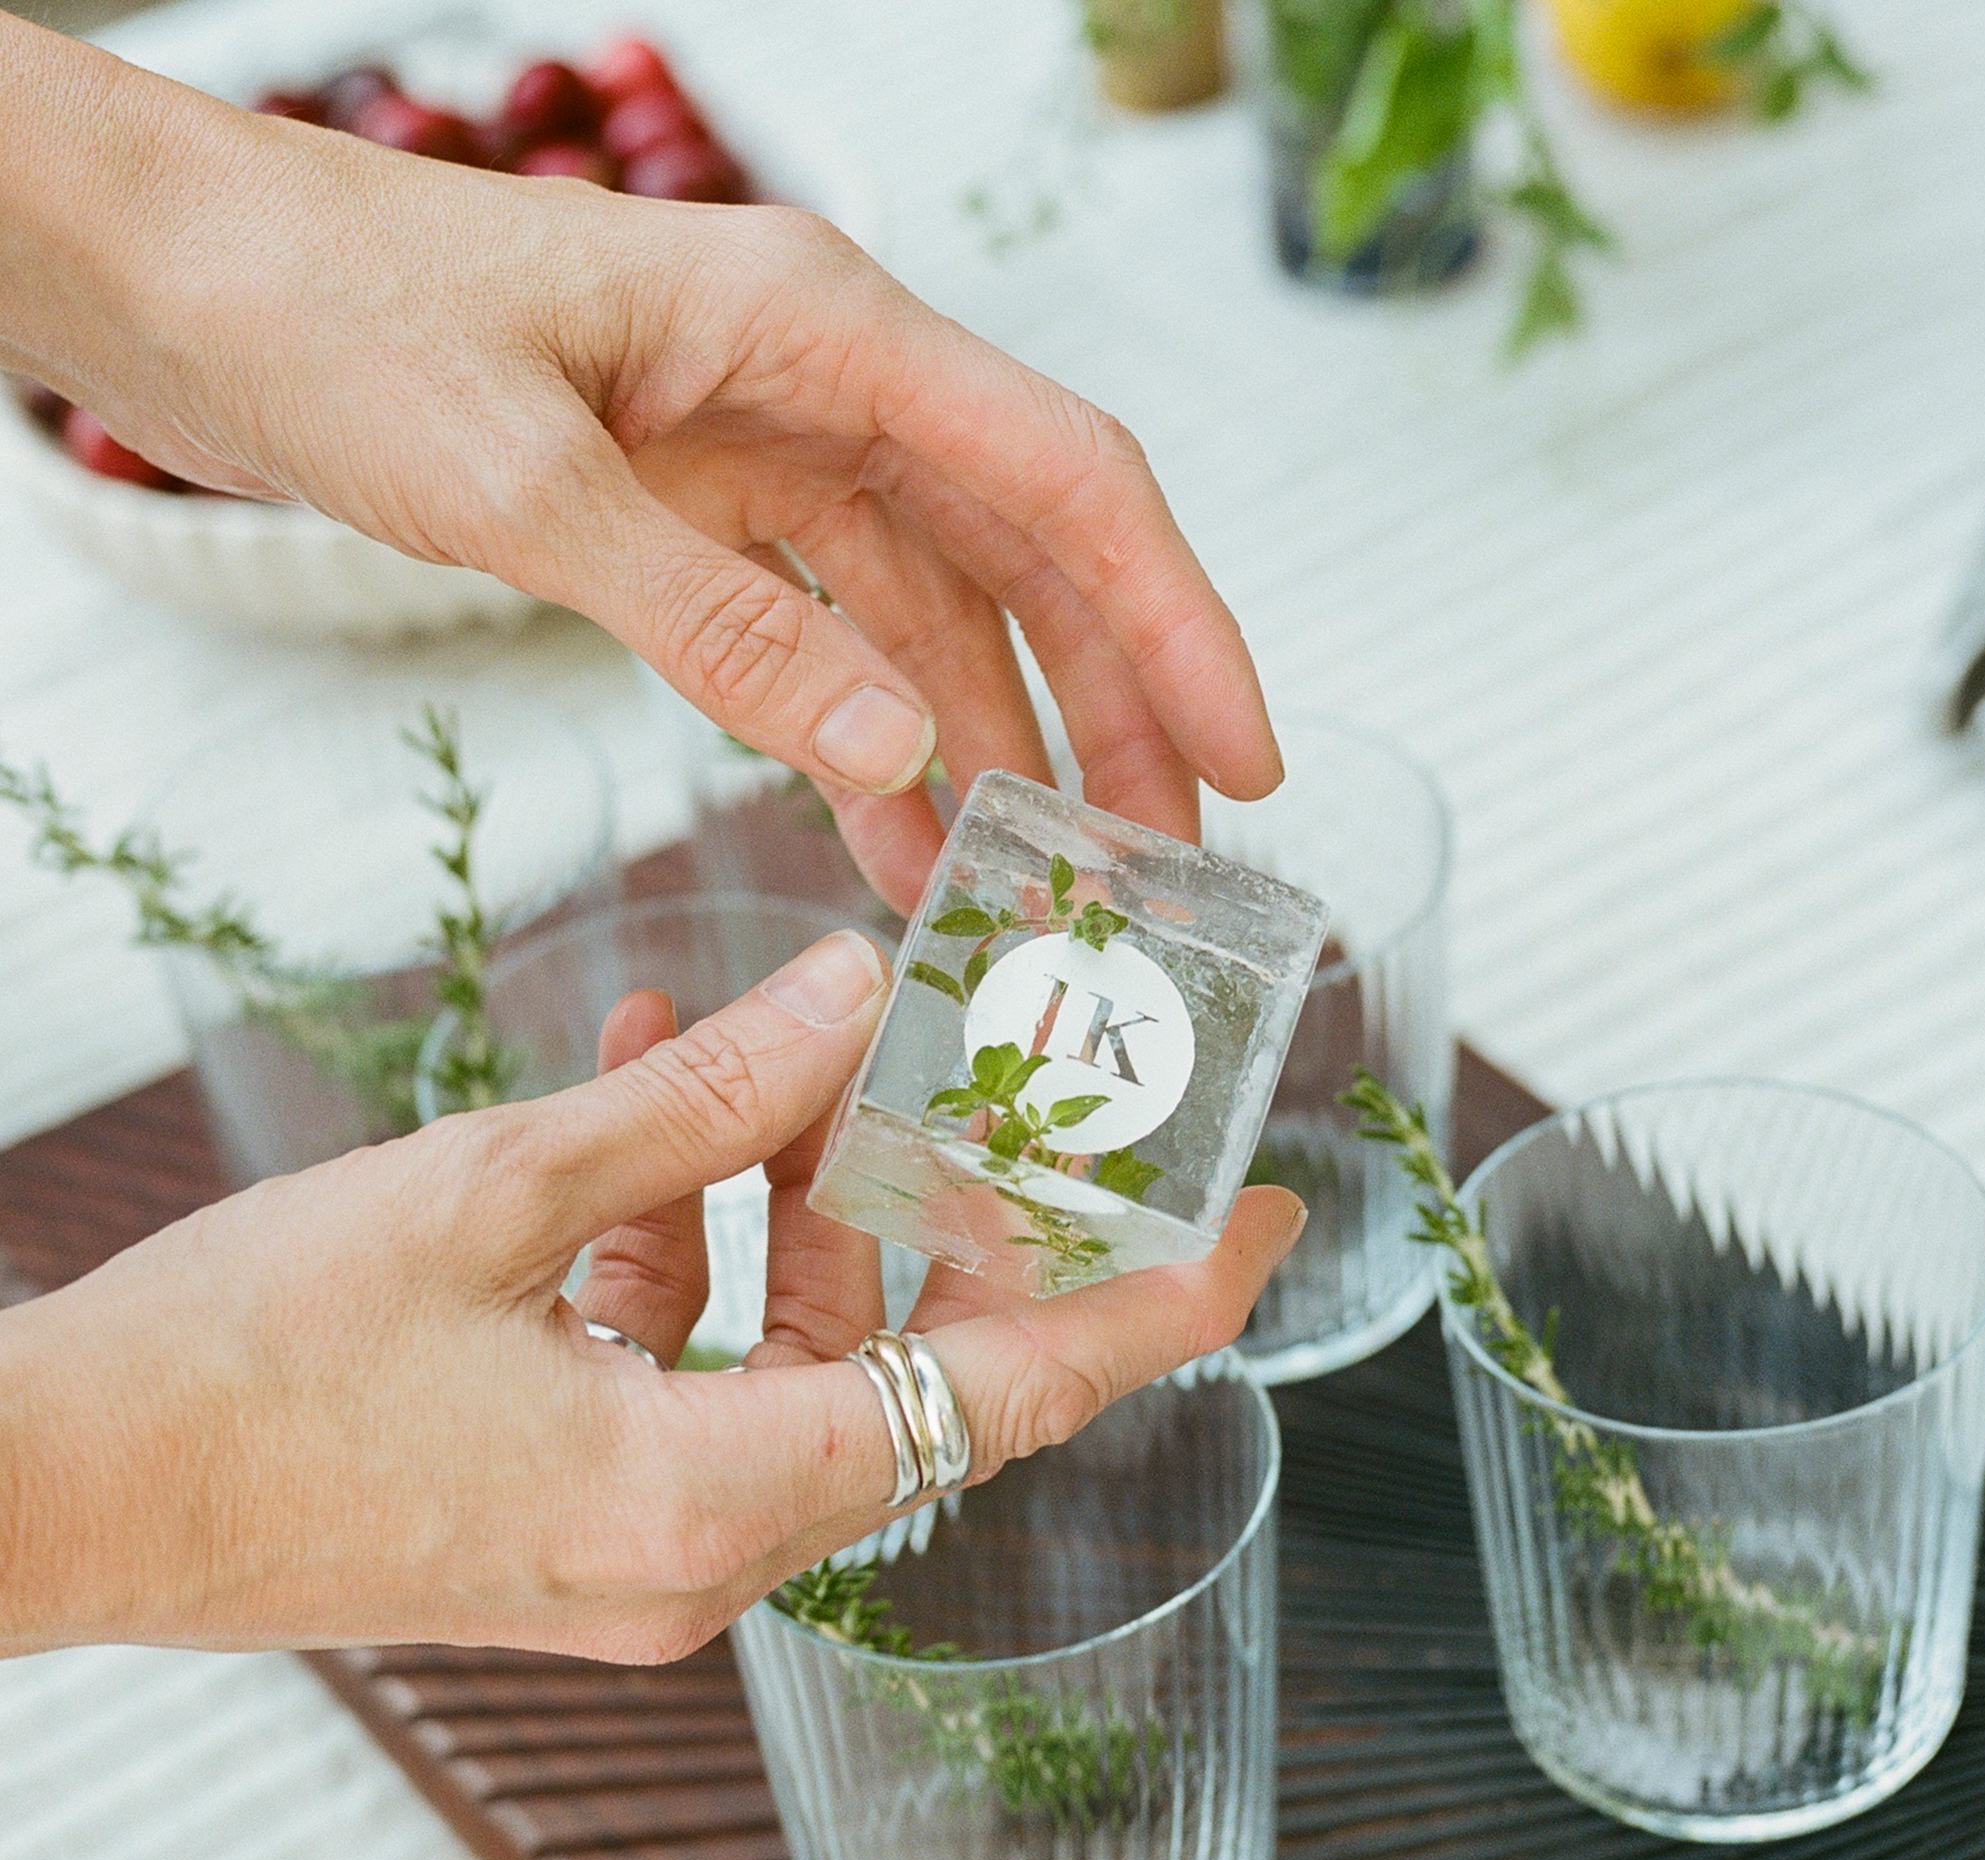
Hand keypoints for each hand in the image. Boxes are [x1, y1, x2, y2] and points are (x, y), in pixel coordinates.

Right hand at [0, 932, 1303, 1660]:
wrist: (53, 1496)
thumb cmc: (240, 1367)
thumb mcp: (486, 1193)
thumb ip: (699, 1100)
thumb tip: (856, 997)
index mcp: (703, 1501)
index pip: (1004, 1397)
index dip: (1151, 1308)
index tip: (1261, 1227)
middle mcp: (697, 1558)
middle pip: (912, 1372)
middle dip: (952, 1214)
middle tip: (1001, 1078)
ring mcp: (634, 1551)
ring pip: (796, 1359)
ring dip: (792, 1201)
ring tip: (762, 1039)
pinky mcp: (570, 1520)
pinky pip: (688, 1374)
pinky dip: (687, 1251)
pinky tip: (640, 1102)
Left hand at [1, 21, 1280, 912]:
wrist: (179, 278)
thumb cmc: (329, 318)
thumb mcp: (523, 484)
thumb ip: (717, 621)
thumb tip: (898, 752)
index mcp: (820, 326)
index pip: (1066, 482)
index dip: (1177, 625)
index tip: (1244, 760)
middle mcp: (821, 377)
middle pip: (1031, 557)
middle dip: (1112, 714)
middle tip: (1160, 873)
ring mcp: (762, 440)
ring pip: (936, 610)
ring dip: (991, 751)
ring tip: (1031, 895)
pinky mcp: (694, 502)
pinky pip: (827, 635)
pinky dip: (867, 739)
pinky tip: (891, 841)